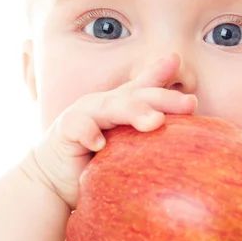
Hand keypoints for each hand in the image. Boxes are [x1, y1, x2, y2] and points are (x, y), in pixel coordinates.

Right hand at [26, 53, 196, 209]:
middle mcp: (104, 104)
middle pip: (136, 96)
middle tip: (189, 104)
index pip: (144, 87)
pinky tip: (99, 144)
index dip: (160, 73)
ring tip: (155, 121)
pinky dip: (88, 133)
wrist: (52, 179)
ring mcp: (84, 114)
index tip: (177, 61)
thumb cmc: (94, 161)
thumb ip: (148, 133)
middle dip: (163, 98)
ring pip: (111, 108)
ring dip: (133, 112)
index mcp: (121, 105)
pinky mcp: (66, 131)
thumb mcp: (125, 146)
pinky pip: (78, 129)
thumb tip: (185, 132)